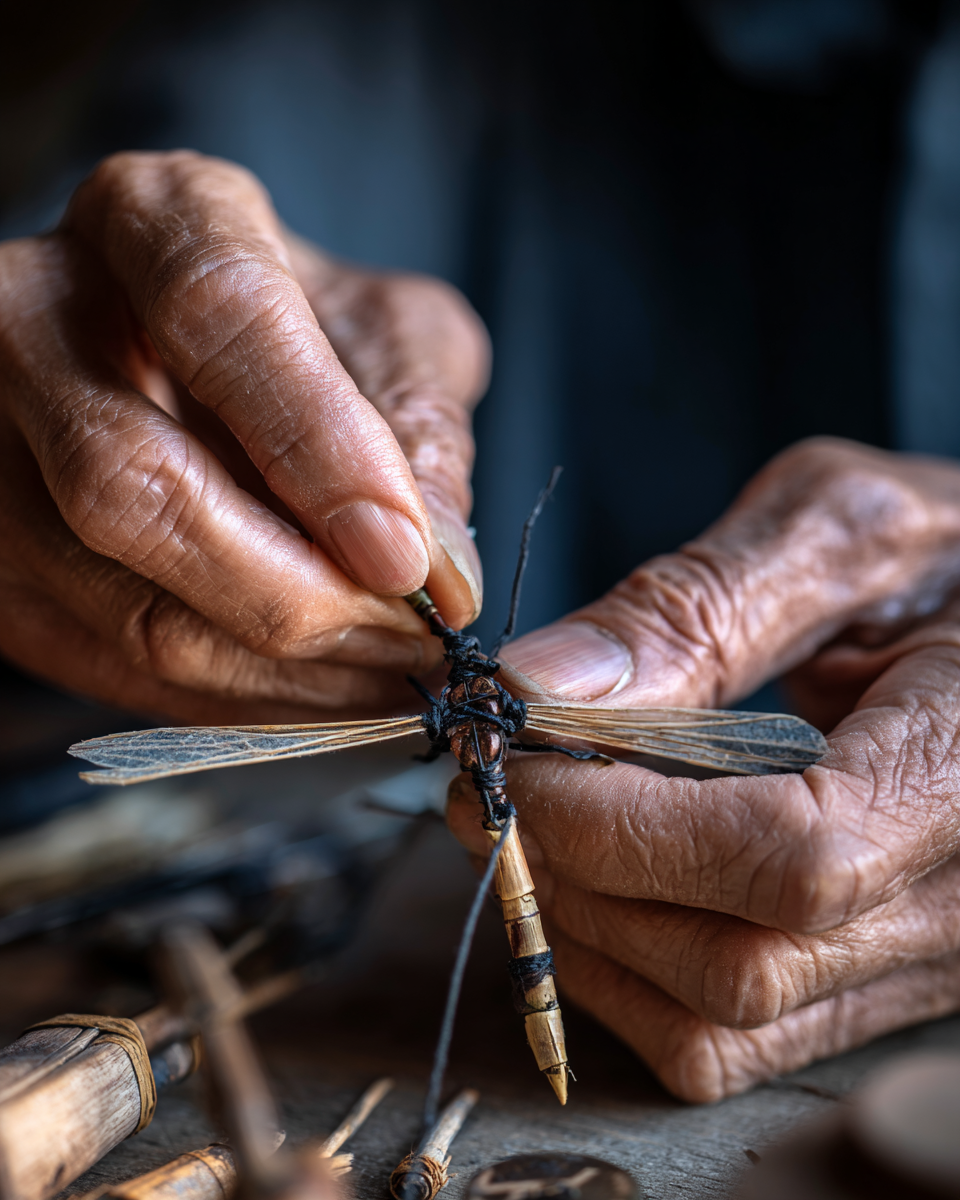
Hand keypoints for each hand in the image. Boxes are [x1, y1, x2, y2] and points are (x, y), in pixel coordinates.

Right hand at [0, 151, 486, 720]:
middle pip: (134, 484)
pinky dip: (233, 700)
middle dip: (295, 593)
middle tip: (409, 638)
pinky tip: (317, 690)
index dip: (320, 447)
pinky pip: (109, 668)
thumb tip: (440, 568)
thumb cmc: (302, 336)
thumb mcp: (388, 335)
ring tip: (387, 675)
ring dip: (278, 670)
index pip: (218, 315)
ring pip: (120, 603)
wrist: (178, 360)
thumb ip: (420, 429)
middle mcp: (35, 316)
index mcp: (151, 220)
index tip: (407, 555)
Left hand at [447, 438, 959, 1100]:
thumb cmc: (951, 556)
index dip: (622, 824)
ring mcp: (923, 960)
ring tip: (526, 828)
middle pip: (738, 967)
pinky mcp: (875, 981)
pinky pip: (736, 1045)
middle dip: (578, 878)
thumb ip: (697, 603)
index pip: (789, 860)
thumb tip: (540, 684)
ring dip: (585, 933)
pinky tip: (588, 886)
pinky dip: (627, 979)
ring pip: (722, 1025)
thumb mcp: (840, 527)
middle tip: (488, 789)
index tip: (517, 761)